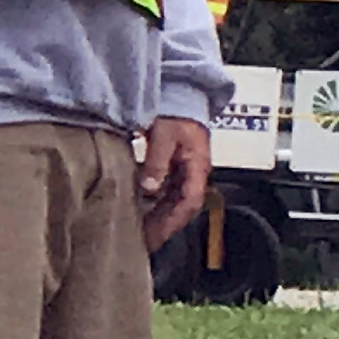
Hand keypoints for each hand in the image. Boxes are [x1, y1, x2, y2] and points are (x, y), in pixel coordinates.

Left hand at [138, 115, 211, 250]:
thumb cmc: (177, 110)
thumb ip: (157, 162)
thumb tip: (149, 188)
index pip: (189, 202)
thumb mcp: (165, 134)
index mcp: (198, 167)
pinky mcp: (174, 166)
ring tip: (140, 232)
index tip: (155, 236)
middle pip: (181, 208)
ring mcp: (185, 171)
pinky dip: (154, 204)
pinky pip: (166, 191)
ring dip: (158, 218)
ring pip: (173, 202)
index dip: (172, 222)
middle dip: (164, 227)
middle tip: (144, 244)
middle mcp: (194, 173)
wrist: (183, 94)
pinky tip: (140, 209)